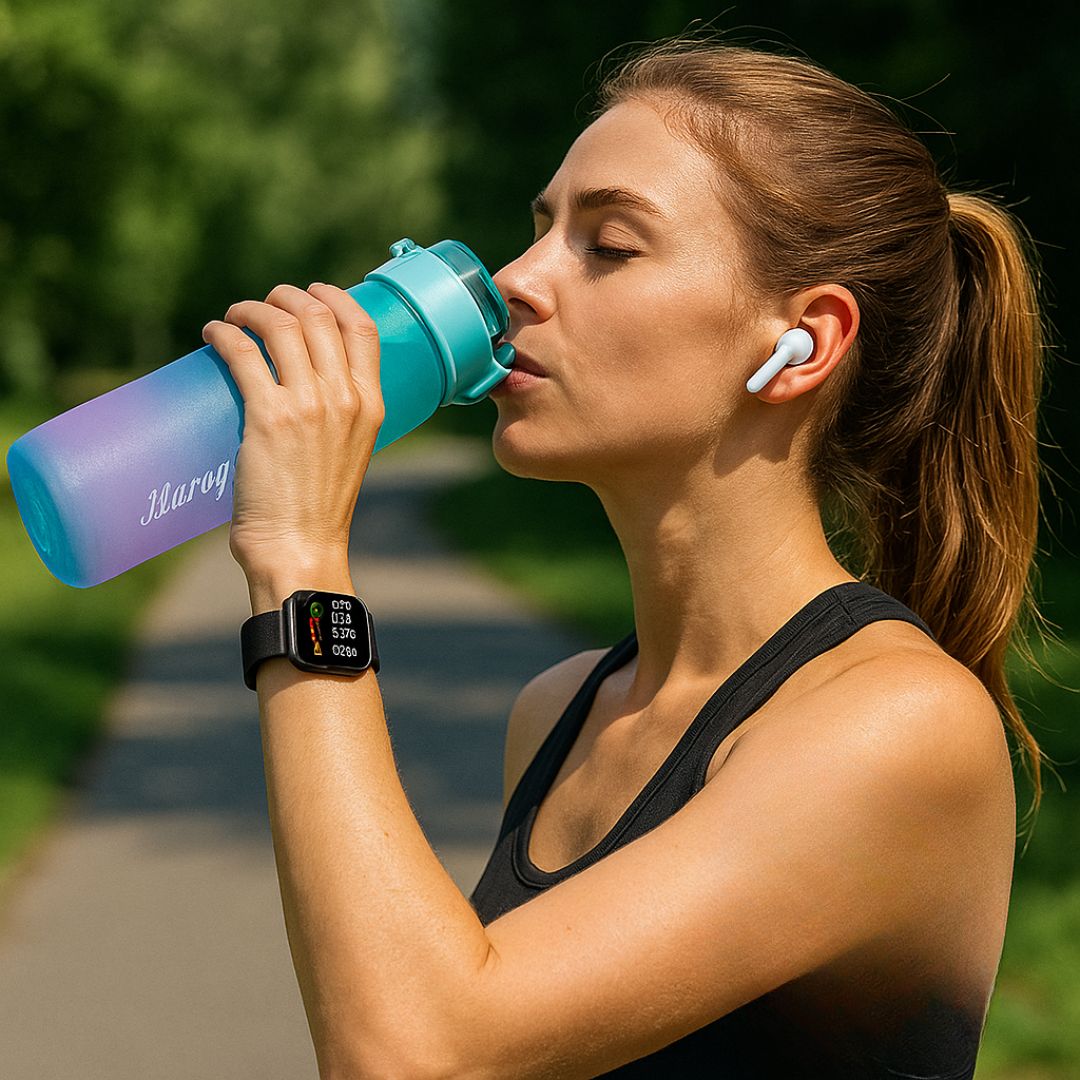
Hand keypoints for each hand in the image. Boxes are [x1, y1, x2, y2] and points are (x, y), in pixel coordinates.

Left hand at [202, 283, 384, 581]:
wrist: (300, 546)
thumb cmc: (319, 508)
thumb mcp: (350, 453)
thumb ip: (338, 418)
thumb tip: (302, 389)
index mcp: (372, 405)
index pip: (364, 328)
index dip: (335, 297)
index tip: (312, 292)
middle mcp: (345, 399)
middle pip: (318, 316)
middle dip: (285, 297)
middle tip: (263, 305)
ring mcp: (308, 406)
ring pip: (280, 326)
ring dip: (252, 308)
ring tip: (233, 316)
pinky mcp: (267, 417)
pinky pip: (243, 353)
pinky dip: (224, 333)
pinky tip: (214, 332)